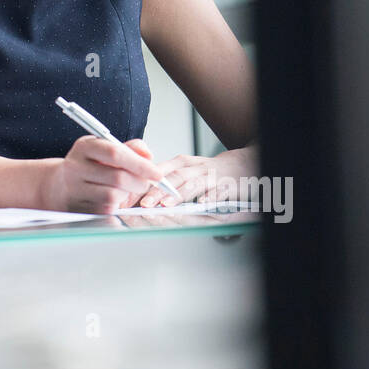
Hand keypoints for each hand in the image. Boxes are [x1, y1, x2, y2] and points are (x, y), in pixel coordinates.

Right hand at [47, 136, 167, 214]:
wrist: (58, 186)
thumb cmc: (89, 166)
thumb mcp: (104, 150)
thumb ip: (129, 148)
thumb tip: (148, 155)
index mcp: (84, 146)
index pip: (115, 153)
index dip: (140, 164)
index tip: (157, 173)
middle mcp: (75, 166)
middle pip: (118, 177)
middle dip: (139, 182)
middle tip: (146, 183)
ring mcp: (74, 189)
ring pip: (113, 195)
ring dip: (127, 194)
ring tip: (126, 189)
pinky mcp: (77, 208)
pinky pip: (106, 209)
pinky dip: (116, 205)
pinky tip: (113, 199)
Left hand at [137, 144, 258, 208]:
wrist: (241, 166)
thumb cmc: (208, 173)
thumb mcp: (183, 171)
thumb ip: (164, 181)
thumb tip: (137, 196)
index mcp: (180, 163)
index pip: (157, 173)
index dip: (142, 186)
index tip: (127, 199)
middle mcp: (194, 167)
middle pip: (173, 177)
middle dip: (157, 191)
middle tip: (143, 204)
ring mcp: (211, 175)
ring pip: (193, 183)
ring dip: (179, 194)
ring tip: (165, 205)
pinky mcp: (228, 184)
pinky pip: (219, 190)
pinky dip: (211, 197)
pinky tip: (202, 204)